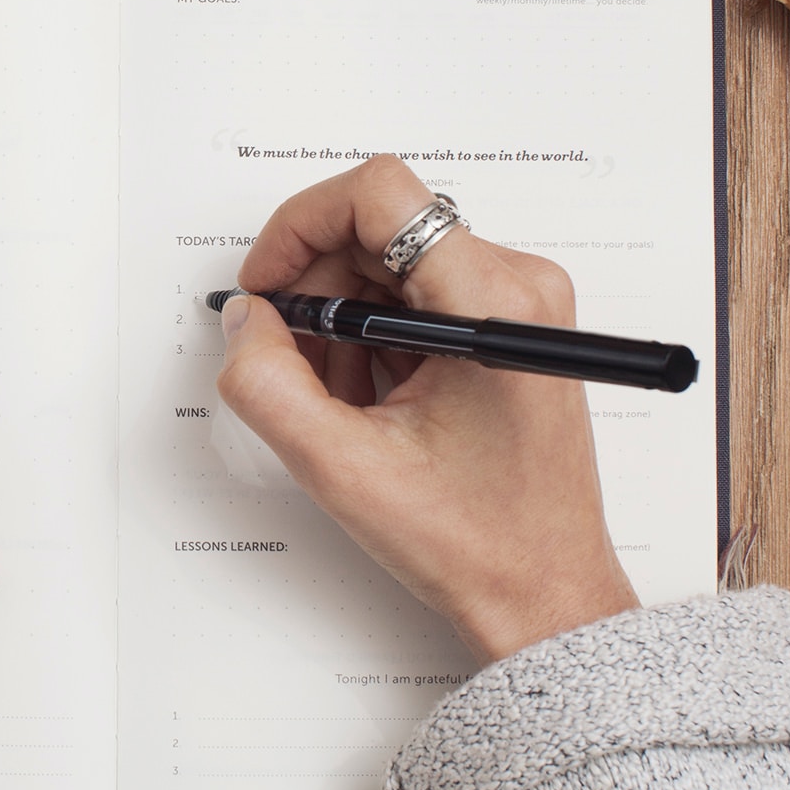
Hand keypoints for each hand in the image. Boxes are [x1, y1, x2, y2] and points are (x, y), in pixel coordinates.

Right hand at [220, 157, 636, 661]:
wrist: (544, 594)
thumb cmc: (479, 542)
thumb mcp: (343, 469)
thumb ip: (269, 383)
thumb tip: (245, 320)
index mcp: (492, 302)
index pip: (379, 194)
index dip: (301, 226)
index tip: (268, 283)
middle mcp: (518, 285)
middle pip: (380, 228)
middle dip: (318, 289)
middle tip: (290, 360)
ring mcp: (518, 304)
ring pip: (393, 264)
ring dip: (344, 321)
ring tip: (340, 401)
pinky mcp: (510, 327)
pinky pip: (418, 296)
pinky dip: (375, 339)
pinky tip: (371, 404)